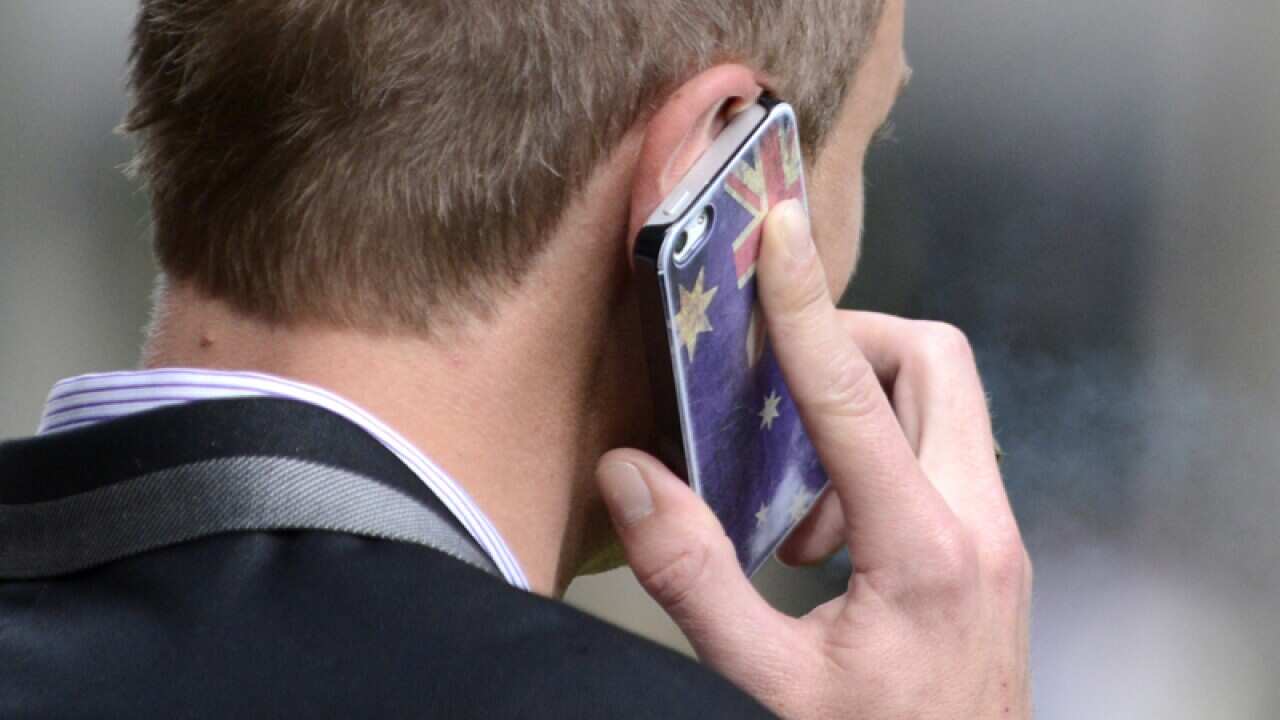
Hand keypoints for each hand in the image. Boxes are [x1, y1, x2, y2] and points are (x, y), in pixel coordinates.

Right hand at [596, 200, 1031, 718]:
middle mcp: (978, 527)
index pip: (851, 394)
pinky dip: (883, 456)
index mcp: (923, 551)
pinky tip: (827, 538)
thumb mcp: (765, 684)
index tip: (778, 235)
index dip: (806, 303)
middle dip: (855, 340)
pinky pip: (945, 457)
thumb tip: (629, 476)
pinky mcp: (992, 555)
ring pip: (947, 404)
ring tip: (795, 499)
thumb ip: (692, 576)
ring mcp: (997, 540)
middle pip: (937, 361)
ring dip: (865, 409)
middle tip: (778, 383)